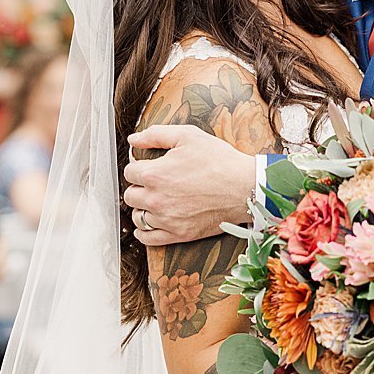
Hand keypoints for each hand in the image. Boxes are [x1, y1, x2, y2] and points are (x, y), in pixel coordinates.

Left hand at [125, 124, 258, 246]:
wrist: (244, 187)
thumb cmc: (219, 161)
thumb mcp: (188, 136)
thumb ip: (156, 135)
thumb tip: (133, 140)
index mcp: (155, 174)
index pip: (129, 172)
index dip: (138, 167)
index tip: (147, 167)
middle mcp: (156, 200)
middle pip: (130, 195)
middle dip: (138, 187)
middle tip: (152, 183)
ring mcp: (167, 220)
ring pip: (137, 217)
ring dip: (142, 208)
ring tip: (155, 201)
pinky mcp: (178, 234)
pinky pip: (148, 238)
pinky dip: (144, 231)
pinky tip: (151, 222)